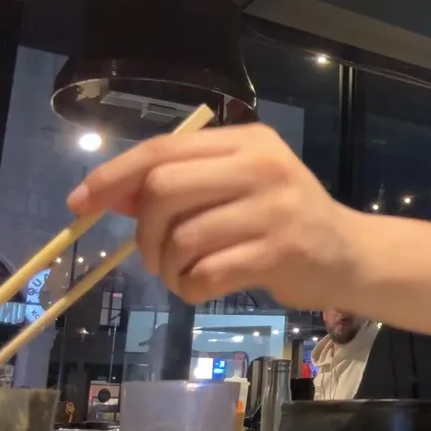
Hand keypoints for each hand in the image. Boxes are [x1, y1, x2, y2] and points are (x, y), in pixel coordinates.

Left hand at [66, 123, 360, 308]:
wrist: (349, 255)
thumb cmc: (284, 220)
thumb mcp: (236, 189)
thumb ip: (182, 185)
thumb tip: (111, 193)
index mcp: (248, 141)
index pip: (164, 150)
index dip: (115, 176)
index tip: (81, 204)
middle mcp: (261, 166)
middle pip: (164, 189)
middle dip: (144, 231)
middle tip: (152, 256)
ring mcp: (273, 209)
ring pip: (183, 237)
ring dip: (167, 267)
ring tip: (180, 277)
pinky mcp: (280, 252)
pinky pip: (207, 273)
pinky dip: (189, 288)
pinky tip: (200, 288)